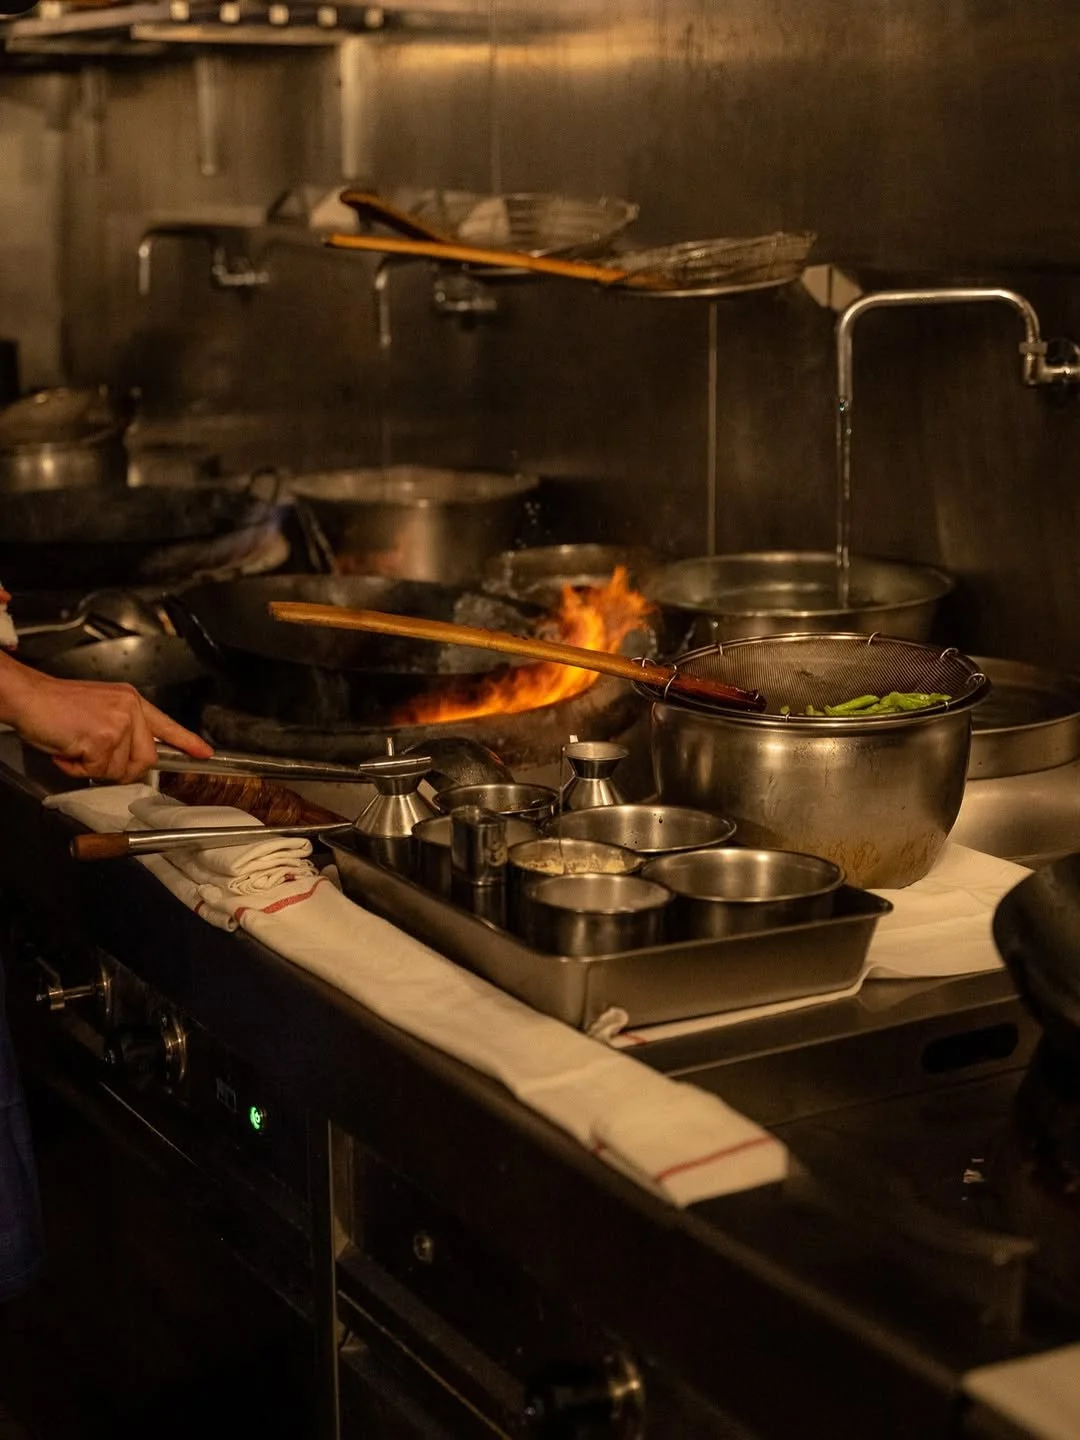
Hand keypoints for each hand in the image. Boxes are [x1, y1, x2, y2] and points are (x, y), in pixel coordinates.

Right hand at [1, 662, 213, 782]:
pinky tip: (67, 749)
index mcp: (130, 701)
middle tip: (92, 758)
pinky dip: (76, 768)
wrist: (28, 697)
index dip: (187, 741)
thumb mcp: (98, 710)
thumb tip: (126, 757)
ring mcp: (118, 724)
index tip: (204, 753)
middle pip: (145, 759)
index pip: (166, 724)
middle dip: (119, 769)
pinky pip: (96, 771)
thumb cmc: (54, 706)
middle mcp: (130, 710)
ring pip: (118, 770)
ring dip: (92, 767)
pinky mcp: (103, 738)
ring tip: (74, 746)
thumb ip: (119, 730)